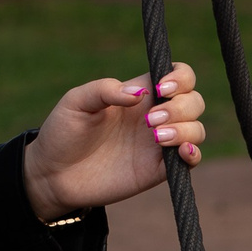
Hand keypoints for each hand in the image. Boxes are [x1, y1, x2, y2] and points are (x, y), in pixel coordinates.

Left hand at [22, 63, 207, 221]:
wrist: (55, 174)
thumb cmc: (63, 132)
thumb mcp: (76, 102)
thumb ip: (104, 90)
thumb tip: (139, 93)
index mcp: (139, 94)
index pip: (178, 76)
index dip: (181, 77)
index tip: (162, 88)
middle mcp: (155, 116)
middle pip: (193, 101)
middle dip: (180, 107)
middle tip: (150, 121)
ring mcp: (160, 144)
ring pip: (196, 130)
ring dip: (185, 130)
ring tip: (156, 138)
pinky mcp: (160, 170)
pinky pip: (191, 161)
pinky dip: (194, 154)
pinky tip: (182, 152)